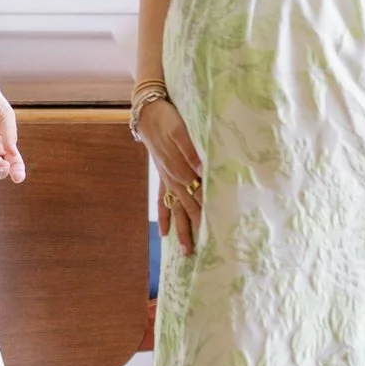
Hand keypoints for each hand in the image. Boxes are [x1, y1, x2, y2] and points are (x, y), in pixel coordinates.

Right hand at [139, 98, 202, 255]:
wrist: (147, 112)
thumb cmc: (167, 118)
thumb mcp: (181, 131)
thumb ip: (192, 152)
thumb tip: (205, 171)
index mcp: (182, 169)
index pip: (199, 196)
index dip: (208, 213)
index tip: (216, 233)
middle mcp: (174, 179)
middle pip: (188, 208)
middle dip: (194, 230)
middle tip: (199, 254)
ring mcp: (167, 179)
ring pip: (176, 209)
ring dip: (181, 229)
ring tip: (184, 250)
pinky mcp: (162, 175)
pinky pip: (162, 200)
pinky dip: (164, 216)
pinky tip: (164, 231)